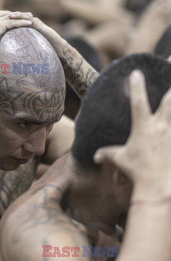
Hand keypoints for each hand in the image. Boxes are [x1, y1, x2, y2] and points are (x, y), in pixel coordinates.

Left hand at [0, 10, 64, 56]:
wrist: (57, 53)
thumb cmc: (38, 57)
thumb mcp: (18, 57)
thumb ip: (6, 57)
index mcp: (11, 29)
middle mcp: (18, 22)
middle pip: (0, 17)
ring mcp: (27, 21)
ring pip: (11, 14)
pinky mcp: (36, 22)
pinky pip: (25, 18)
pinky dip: (18, 16)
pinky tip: (10, 17)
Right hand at [94, 70, 170, 200]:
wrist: (160, 188)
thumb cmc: (139, 173)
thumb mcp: (121, 161)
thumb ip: (108, 154)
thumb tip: (96, 156)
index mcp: (143, 127)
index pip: (138, 101)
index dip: (136, 85)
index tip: (136, 72)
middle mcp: (161, 126)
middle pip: (169, 100)